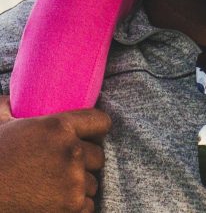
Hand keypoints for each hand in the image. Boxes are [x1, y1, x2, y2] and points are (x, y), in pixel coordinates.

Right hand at [0, 96, 111, 211]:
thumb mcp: (1, 125)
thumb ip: (11, 109)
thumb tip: (11, 99)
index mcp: (58, 126)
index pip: (101, 122)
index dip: (96, 130)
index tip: (90, 137)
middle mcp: (71, 151)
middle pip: (99, 156)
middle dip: (85, 162)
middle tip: (65, 167)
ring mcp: (73, 181)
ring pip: (93, 182)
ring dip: (79, 185)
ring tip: (57, 186)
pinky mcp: (71, 206)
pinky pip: (88, 205)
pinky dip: (77, 207)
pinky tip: (58, 203)